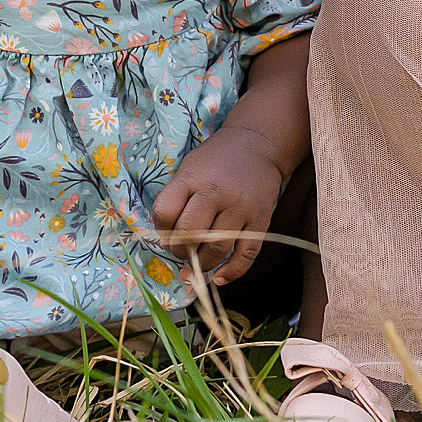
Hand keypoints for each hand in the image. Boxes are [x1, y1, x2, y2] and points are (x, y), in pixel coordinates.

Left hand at [154, 126, 285, 286]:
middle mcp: (216, 193)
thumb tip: (167, 240)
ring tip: (196, 264)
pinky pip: (247, 255)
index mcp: (192, 178)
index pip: (165, 212)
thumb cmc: (216, 159)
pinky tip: (220, 277)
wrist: (257, 144)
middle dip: (180, 250)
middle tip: (181, 251)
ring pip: (216, 248)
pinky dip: (232, 272)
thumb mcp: (189, 167)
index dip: (161, 230)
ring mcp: (240, 208)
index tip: (166, 234)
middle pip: (189, 233)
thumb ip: (176, 198)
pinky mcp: (261, 221)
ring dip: (202, 264)